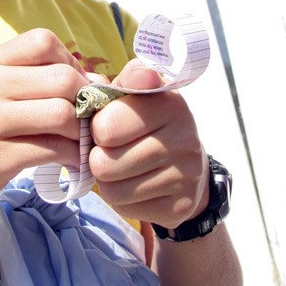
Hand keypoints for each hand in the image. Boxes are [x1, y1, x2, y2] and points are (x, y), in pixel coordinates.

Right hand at [0, 29, 88, 214]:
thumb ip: (40, 79)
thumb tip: (99, 80)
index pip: (44, 41)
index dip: (71, 62)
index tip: (74, 87)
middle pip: (63, 79)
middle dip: (85, 100)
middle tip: (86, 119)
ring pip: (61, 114)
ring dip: (81, 132)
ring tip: (79, 142)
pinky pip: (52, 150)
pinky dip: (72, 157)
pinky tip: (71, 161)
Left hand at [88, 60, 209, 227]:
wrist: (188, 165)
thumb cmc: (148, 121)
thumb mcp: (139, 92)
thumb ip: (131, 78)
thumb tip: (141, 77)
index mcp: (171, 104)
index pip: (108, 125)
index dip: (96, 127)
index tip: (105, 124)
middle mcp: (184, 139)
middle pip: (104, 163)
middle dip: (97, 157)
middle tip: (109, 150)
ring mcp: (185, 176)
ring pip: (112, 189)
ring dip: (107, 180)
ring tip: (118, 167)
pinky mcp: (179, 207)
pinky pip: (126, 208)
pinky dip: (121, 199)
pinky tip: (133, 184)